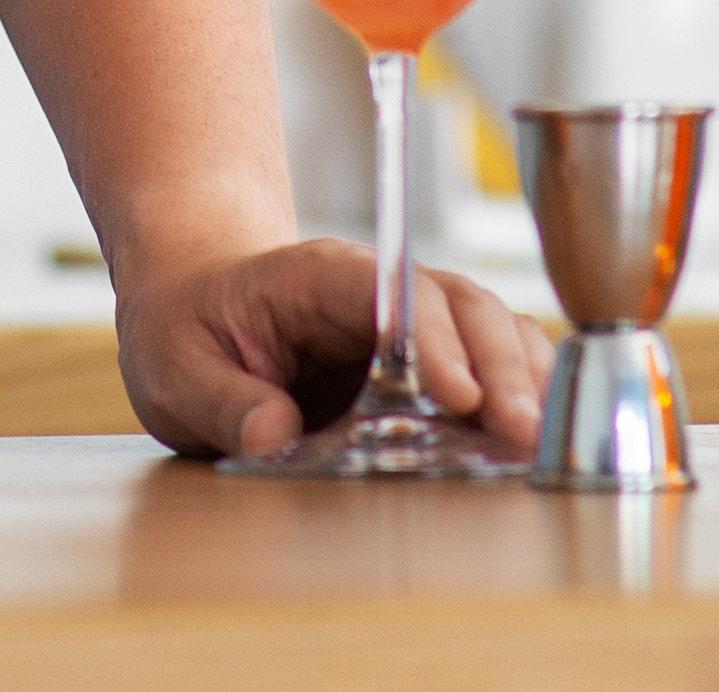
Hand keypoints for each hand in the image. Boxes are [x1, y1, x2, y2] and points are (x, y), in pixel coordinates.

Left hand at [112, 236, 556, 462]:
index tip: (459, 396)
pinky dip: (517, 394)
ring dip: (522, 380)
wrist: (195, 301)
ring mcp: (408, 325)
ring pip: (487, 331)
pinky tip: (535, 439)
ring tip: (542, 442)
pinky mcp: (421, 364)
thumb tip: (273, 435)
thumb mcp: (176, 367)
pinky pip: (486, 366)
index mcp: (316, 277)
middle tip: (521, 432)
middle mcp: (376, 290)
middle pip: (459, 306)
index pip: (388, 293)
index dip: (431, 339)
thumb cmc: (187, 326)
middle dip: (498, 367)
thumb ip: (222, 400)